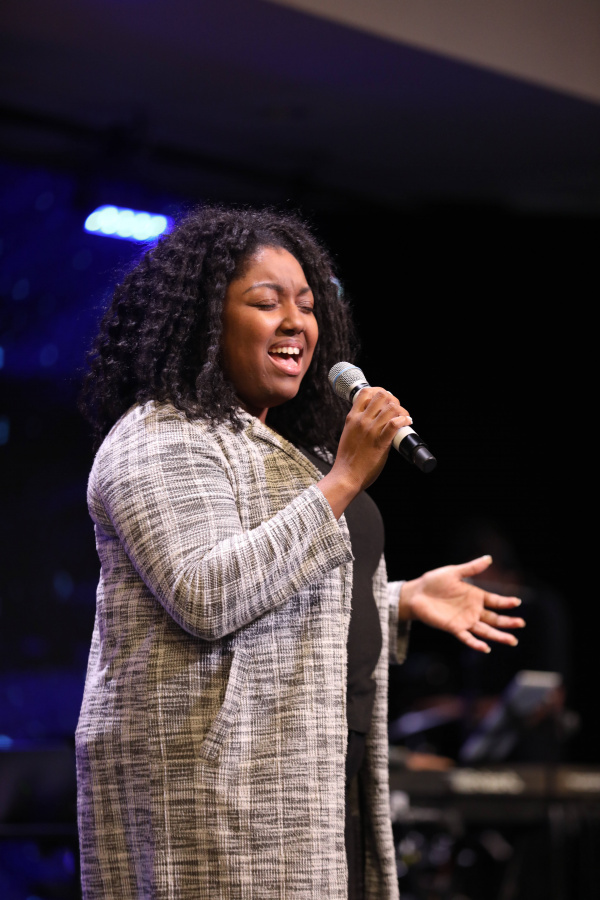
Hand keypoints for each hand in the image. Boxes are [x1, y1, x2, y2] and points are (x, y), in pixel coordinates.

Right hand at [318, 387, 411, 517]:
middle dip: (392, 399)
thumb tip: (371, 419)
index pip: (366, 393)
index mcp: (352, 418)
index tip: (385, 399)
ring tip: (404, 416)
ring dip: (401, 410)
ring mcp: (371, 431)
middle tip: (396, 408)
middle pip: (381, 396)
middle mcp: (361, 421)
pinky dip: (404, 420)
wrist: (346, 476)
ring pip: (391, 407)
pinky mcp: (380, 442)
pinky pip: (395, 424)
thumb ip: (357, 424)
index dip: (379, 391)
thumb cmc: (347, 459)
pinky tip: (407, 422)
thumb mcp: (348, 434)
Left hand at [399, 555, 524, 652]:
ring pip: (485, 630)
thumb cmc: (434, 581)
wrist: (416, 593)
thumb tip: (489, 558)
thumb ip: (471, 568)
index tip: (517, 602)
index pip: (495, 601)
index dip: (506, 602)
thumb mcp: (454, 572)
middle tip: (521, 624)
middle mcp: (473, 610)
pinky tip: (486, 648)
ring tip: (512, 640)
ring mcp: (464, 620)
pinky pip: (467, 638)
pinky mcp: (453, 628)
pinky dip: (476, 644)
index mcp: (475, 596)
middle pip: (494, 618)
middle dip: (508, 622)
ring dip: (498, 636)